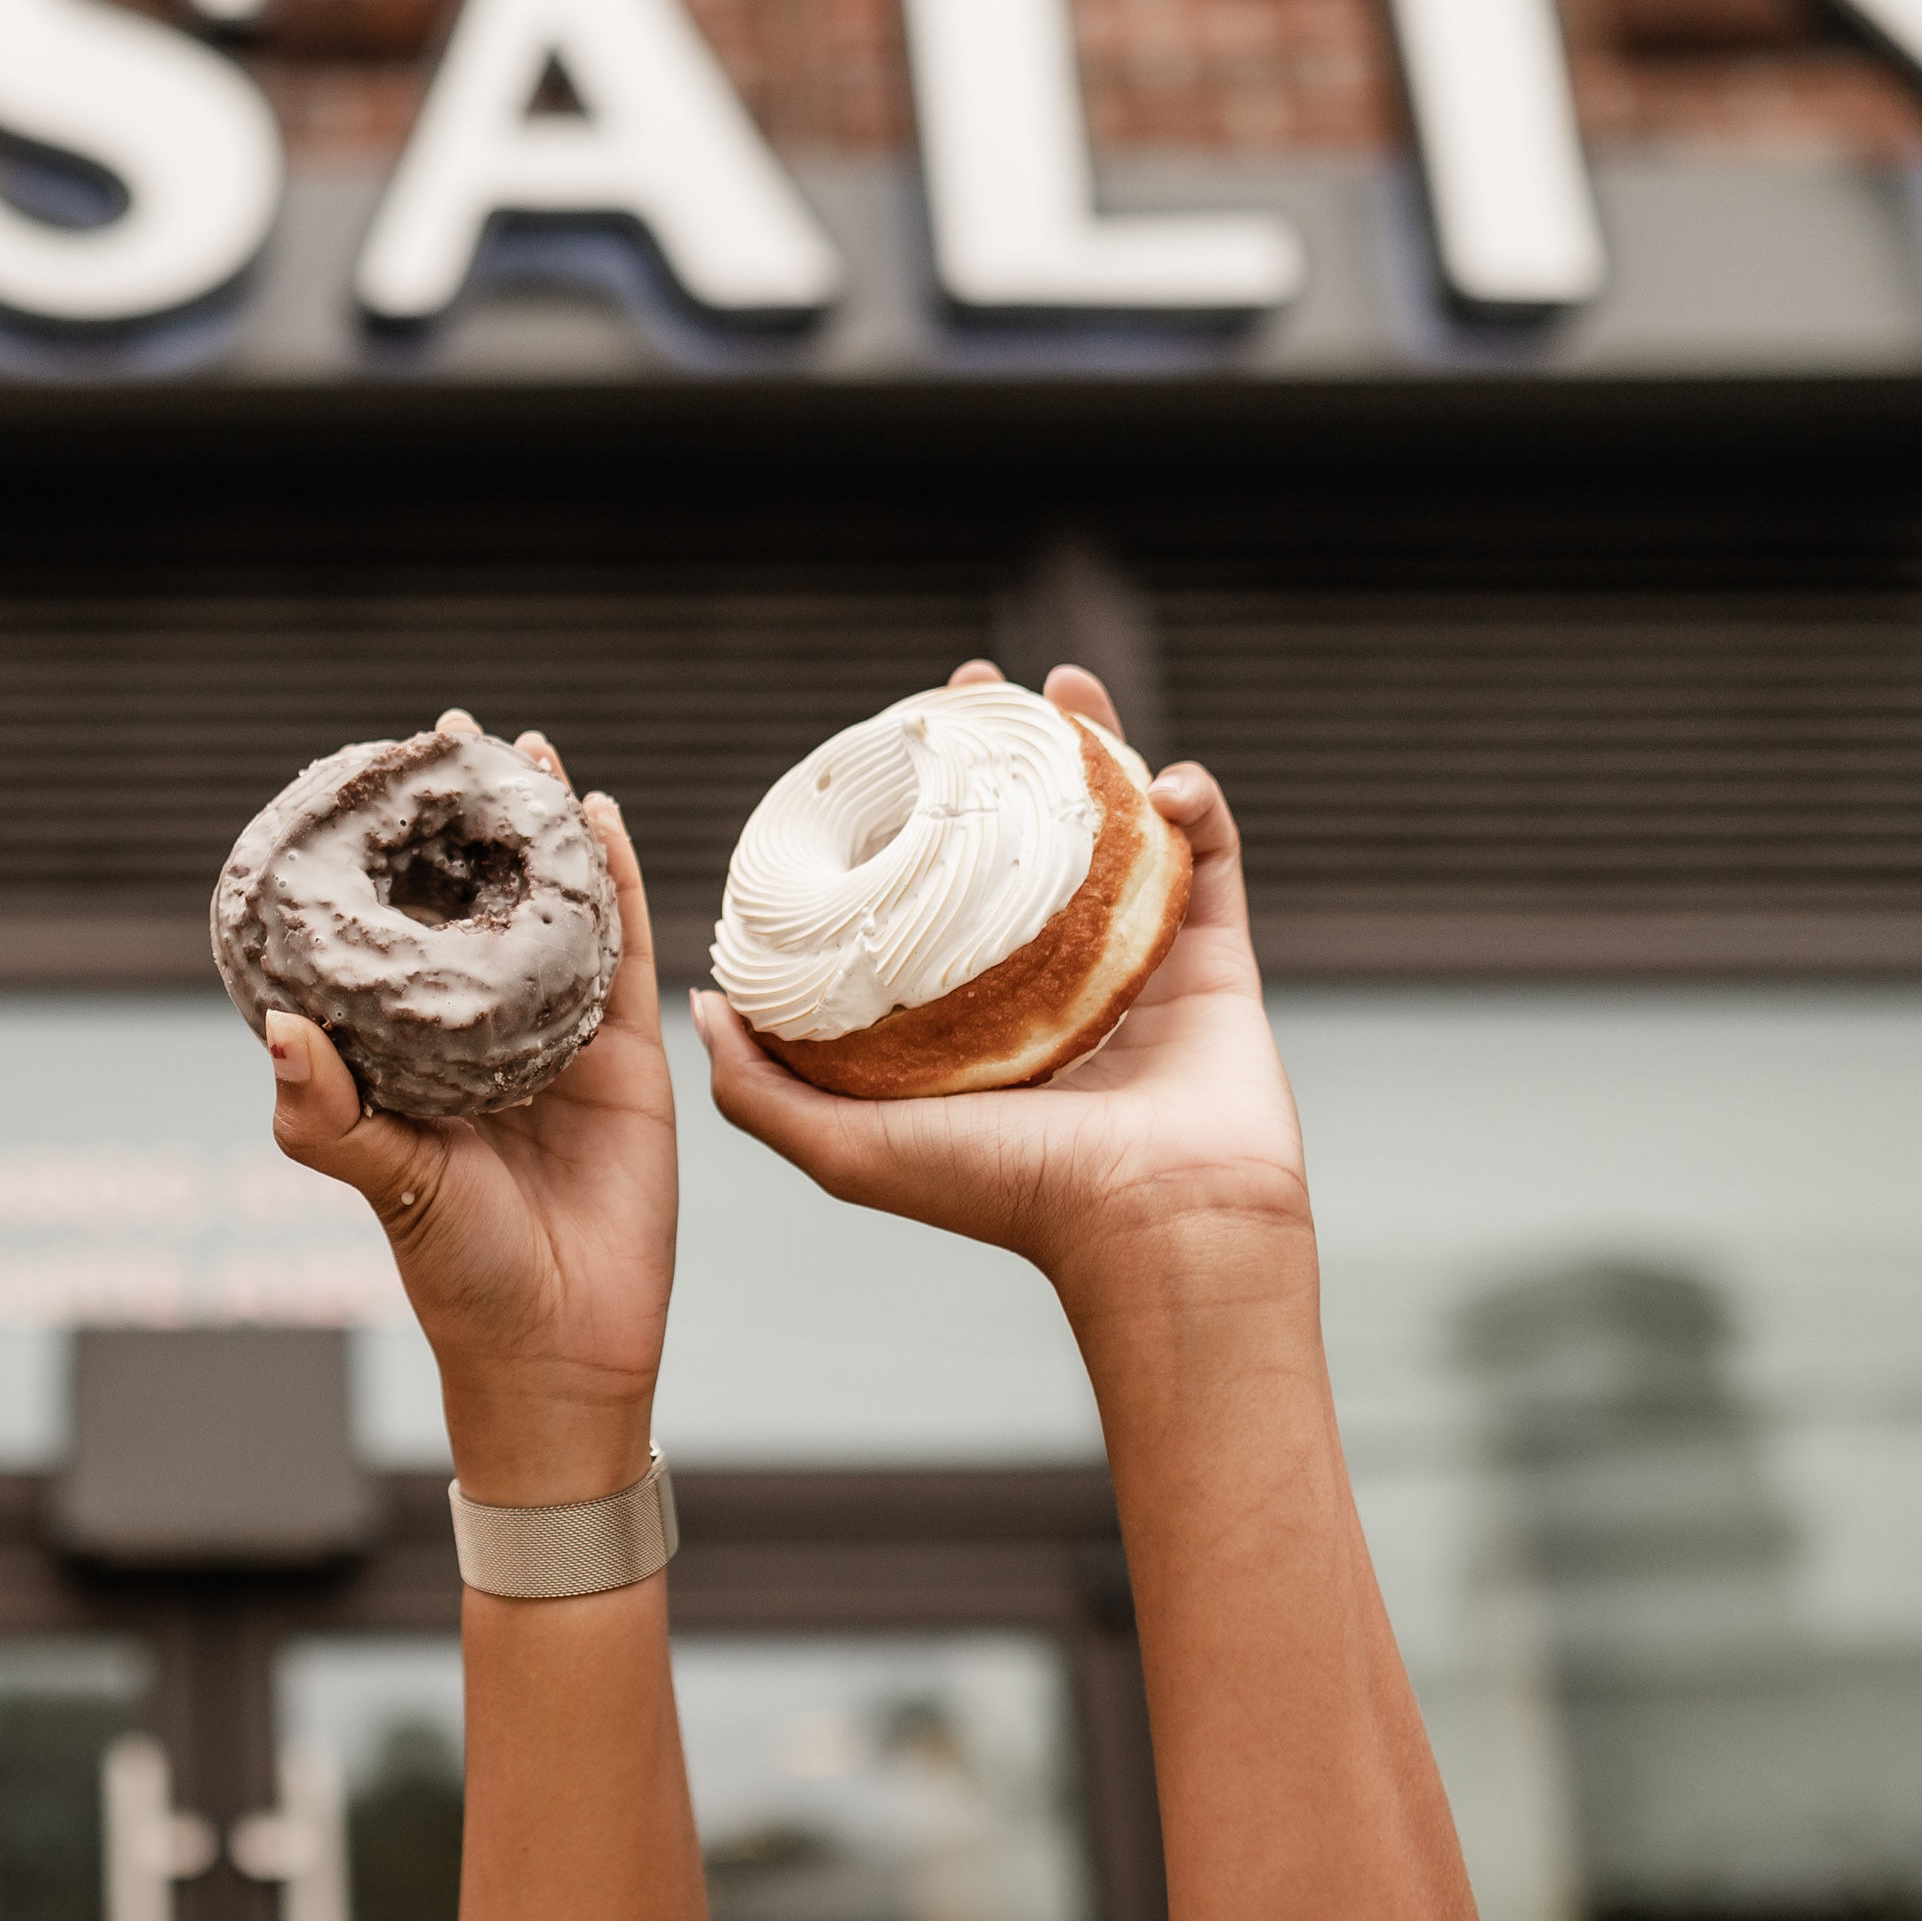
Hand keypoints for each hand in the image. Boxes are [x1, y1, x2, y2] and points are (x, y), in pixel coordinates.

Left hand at [264, 718, 675, 1503]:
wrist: (565, 1351)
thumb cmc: (459, 1277)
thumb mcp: (388, 1186)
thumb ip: (330, 1116)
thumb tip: (279, 1030)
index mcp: (411, 1057)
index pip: (390, 936)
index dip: (381, 859)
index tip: (364, 780)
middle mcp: (478, 1035)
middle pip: (472, 903)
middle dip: (462, 819)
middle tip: (451, 733)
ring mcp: (554, 1039)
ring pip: (549, 911)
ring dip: (539, 830)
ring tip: (528, 751)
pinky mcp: (625, 1056)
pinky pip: (620, 951)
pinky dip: (613, 880)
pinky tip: (598, 815)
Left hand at [698, 662, 1310, 1305]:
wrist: (1157, 1231)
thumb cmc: (1004, 1197)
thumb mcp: (847, 1149)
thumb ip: (760, 1089)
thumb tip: (704, 1004)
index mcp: (970, 1010)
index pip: (928, 881)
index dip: (906, 806)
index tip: (883, 743)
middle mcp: (1048, 979)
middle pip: (1020, 834)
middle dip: (997, 751)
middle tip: (972, 690)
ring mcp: (1136, 964)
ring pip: (1116, 827)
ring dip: (1097, 745)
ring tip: (1066, 688)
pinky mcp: (1217, 962)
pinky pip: (1214, 858)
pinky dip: (1196, 803)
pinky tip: (1165, 779)